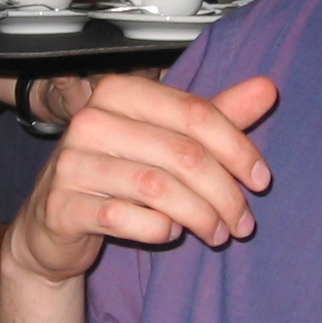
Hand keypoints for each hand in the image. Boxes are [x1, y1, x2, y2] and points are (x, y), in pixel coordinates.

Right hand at [8, 74, 278, 282]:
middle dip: (224, 193)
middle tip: (243, 222)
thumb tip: (267, 89)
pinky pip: (127, 218)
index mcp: (120, 93)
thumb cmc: (118, 174)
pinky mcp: (62, 205)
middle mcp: (91, 120)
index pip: (195, 113)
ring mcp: (72, 163)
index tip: (260, 180)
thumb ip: (215, 117)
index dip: (237, 148)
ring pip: (159, 189)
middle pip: (183, 154)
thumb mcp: (168, 141)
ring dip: (200, 217)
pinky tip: (168, 233)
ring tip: (217, 234)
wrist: (54, 224)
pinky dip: (159, 230)